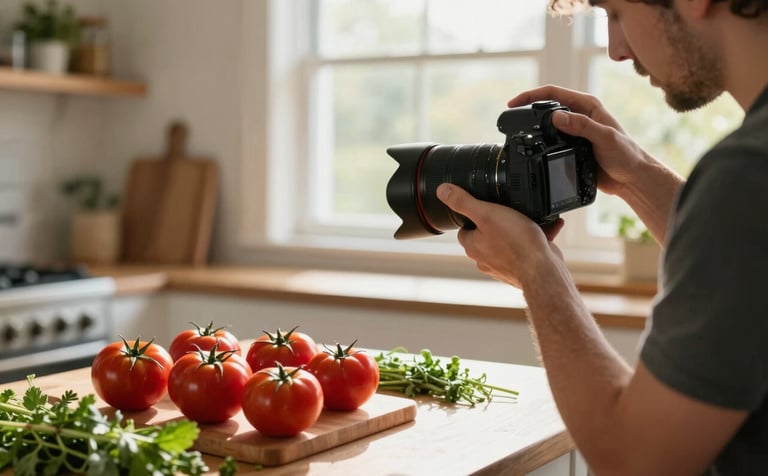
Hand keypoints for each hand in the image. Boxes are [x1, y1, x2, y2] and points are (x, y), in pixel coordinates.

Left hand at [436, 183, 563, 287]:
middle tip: (510, 211)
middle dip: (500, 222)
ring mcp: (506, 265)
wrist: (543, 270)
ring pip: (511, 241)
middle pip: (488, 234)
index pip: (464, 229)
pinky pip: (530, 247)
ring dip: (522, 228)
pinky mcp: (525, 267)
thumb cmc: (515, 244)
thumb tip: (442, 191)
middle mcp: (486, 259)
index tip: (483, 208)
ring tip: (532, 217)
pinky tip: (550, 225)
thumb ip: (463, 202)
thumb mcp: (486, 214)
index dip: (473, 217)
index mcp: (473, 246)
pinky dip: (540, 236)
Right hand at [508, 85, 651, 197]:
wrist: (631, 178)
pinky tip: (532, 146)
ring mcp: (576, 131)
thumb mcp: (604, 137)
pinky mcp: (573, 146)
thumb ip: (581, 126)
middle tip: (511, 115)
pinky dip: (540, 141)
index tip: (514, 103)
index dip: (531, 96)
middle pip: (547, 106)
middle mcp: (581, 115)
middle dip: (528, 108)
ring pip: (547, 124)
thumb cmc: (626, 155)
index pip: (554, 94)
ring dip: (533, 125)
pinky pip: (551, 140)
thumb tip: (555, 116)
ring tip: (516, 129)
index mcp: (588, 106)